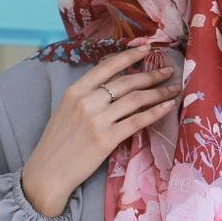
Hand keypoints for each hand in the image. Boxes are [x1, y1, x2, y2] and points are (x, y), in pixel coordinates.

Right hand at [21, 43, 180, 215]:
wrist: (48, 172)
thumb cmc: (57, 143)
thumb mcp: (66, 110)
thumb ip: (87, 96)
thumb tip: (115, 85)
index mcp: (75, 91)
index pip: (107, 66)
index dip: (130, 56)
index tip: (147, 48)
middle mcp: (87, 101)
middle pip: (126, 82)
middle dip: (151, 74)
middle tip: (168, 70)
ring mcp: (97, 120)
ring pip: (136, 99)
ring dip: (159, 92)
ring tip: (173, 89)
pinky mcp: (107, 139)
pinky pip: (138, 120)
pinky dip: (156, 111)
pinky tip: (168, 106)